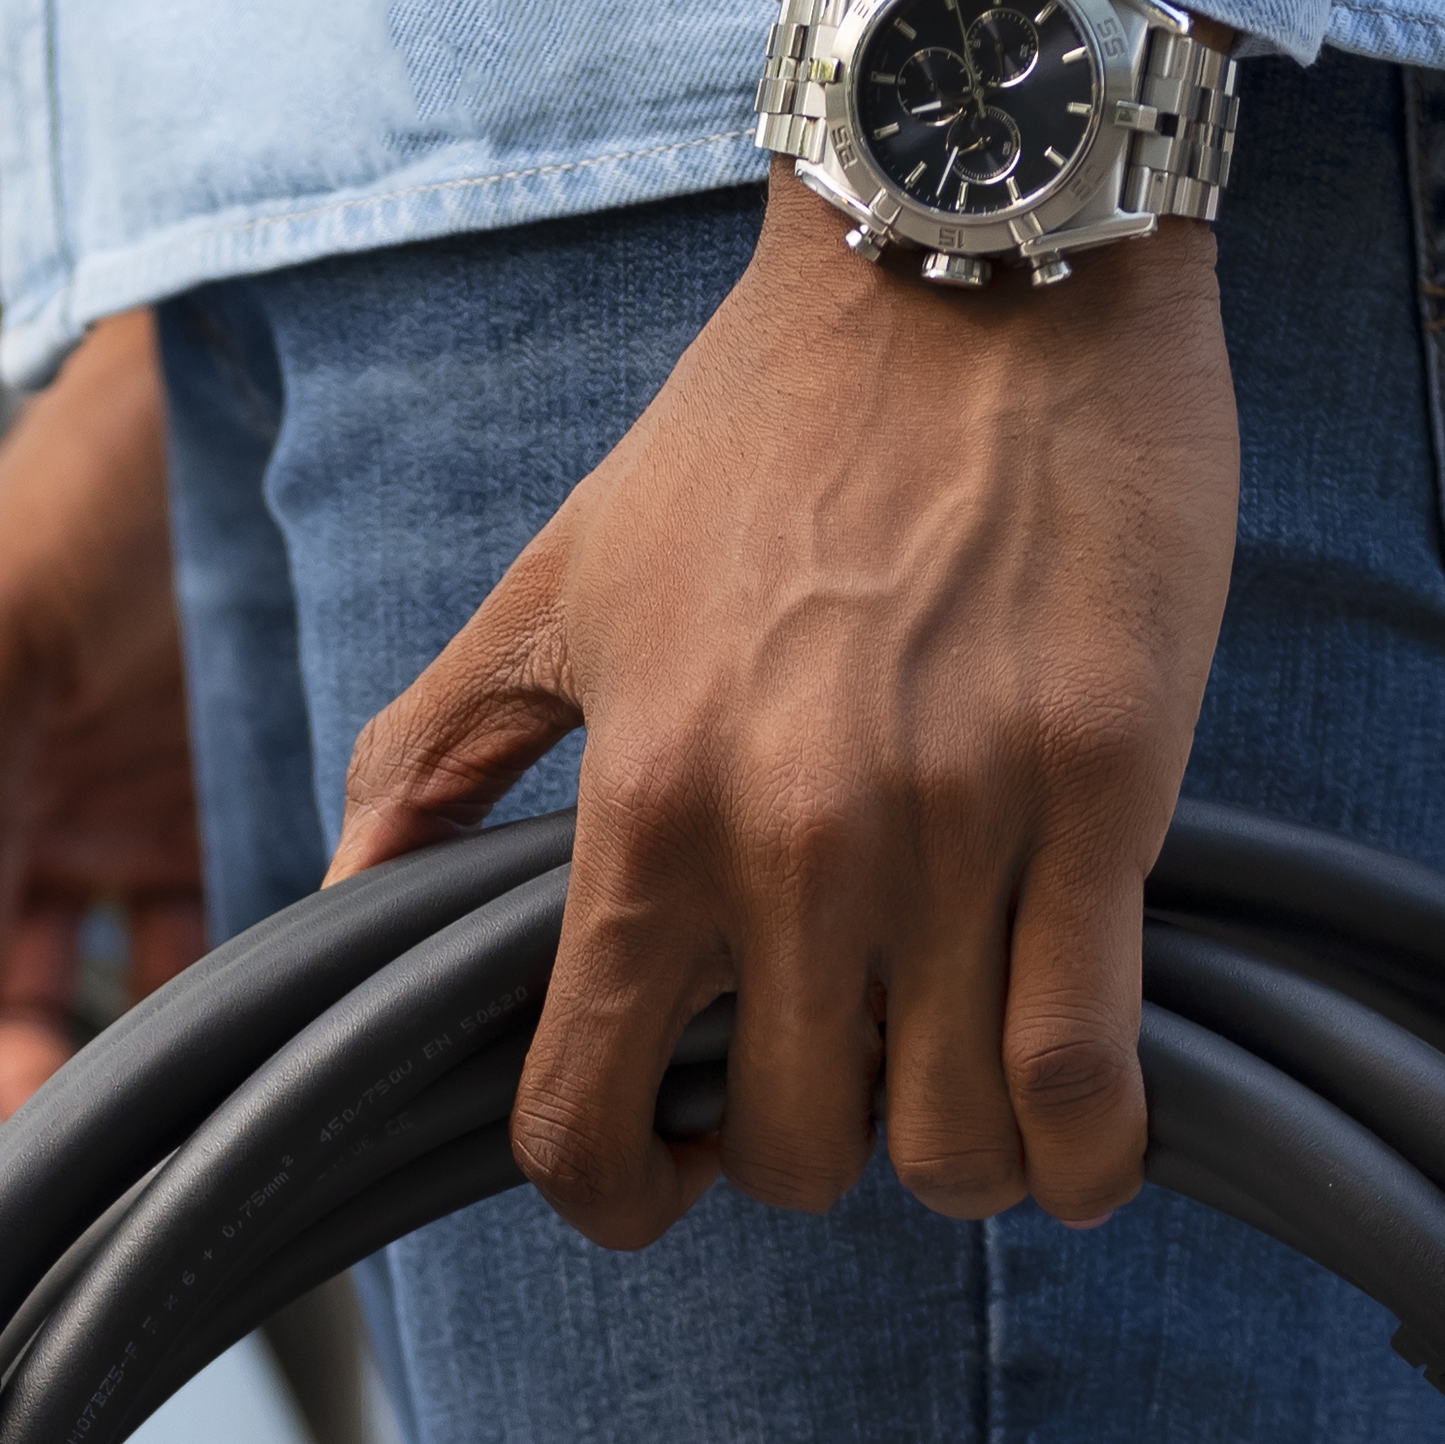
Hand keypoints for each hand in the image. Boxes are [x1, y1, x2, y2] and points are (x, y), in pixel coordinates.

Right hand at [0, 316, 211, 1196]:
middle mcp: (38, 820)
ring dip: (135, 1060)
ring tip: (177, 1116)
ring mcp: (135, 819)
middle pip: (10, 1005)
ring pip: (119, 988)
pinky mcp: (232, 802)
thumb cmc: (92, 474)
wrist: (238, 373)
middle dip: (28, 1090)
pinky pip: (228, 930)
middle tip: (79, 1157)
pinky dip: (238, 990)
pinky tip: (267, 1032)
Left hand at [330, 173, 1238, 1253]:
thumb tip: (340, 888)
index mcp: (643, 803)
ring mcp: (955, 826)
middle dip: (808, 1144)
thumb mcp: (565, 573)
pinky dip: (1086, 1149)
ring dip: (954, 1157)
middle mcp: (790, 840)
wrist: (975, 250)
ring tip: (961, 1090)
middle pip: (791, 1151)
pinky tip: (1079, 1132)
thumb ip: (439, 744)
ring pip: (947, 1143)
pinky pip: (1085, 1071)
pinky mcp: (1104, 794)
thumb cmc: (773, 415)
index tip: (658, 1172)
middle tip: (837, 1069)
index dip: (613, 1193)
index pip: (580, 1115)